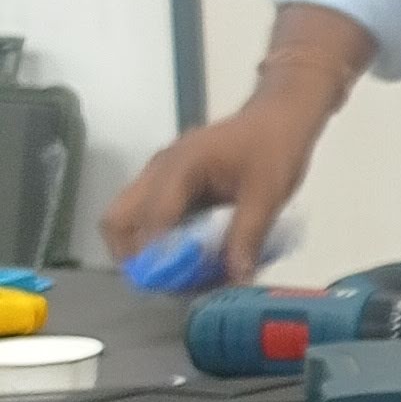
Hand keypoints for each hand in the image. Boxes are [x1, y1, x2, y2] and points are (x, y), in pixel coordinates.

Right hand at [98, 5, 373, 276]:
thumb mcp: (268, 194)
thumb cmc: (275, 148)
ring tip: (177, 276)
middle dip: (133, 256)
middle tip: (164, 284)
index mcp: (180, 167)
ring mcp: (160, 176)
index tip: (173, 285)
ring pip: (128, 219)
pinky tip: (189, 258)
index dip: (158, 256)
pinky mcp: (170, 184)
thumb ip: (247, 236)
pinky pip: (150, 216)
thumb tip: (235, 280)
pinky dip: (159, 239)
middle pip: (118, 219)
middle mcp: (158, 170)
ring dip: (144, 250)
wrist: (281, 116)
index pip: (153, 218)